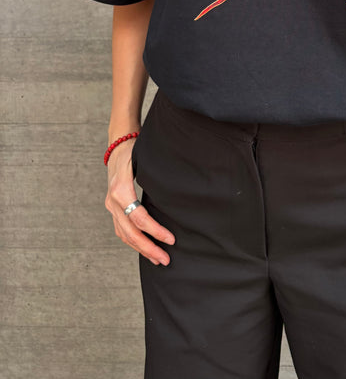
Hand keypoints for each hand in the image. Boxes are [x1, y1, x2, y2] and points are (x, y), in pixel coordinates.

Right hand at [104, 140, 175, 265]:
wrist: (118, 146)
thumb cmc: (134, 151)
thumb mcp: (143, 159)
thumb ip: (154, 176)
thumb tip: (176, 190)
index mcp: (121, 190)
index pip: (139, 218)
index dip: (155, 231)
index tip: (171, 239)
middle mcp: (113, 201)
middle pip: (131, 232)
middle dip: (149, 248)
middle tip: (165, 259)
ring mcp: (111, 206)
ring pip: (124, 234)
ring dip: (141, 249)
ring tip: (157, 259)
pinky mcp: (113, 208)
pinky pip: (121, 230)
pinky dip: (132, 241)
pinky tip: (144, 248)